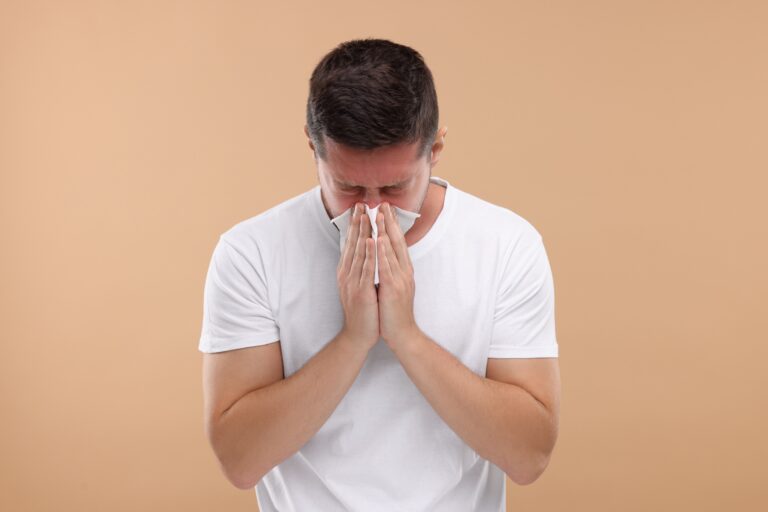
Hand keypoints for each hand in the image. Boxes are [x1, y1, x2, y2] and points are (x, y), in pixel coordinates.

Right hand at [337, 202, 379, 352]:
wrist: (358, 335)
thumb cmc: (363, 310)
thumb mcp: (359, 285)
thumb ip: (360, 268)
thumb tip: (363, 252)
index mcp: (347, 271)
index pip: (351, 243)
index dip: (355, 225)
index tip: (359, 207)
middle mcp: (347, 274)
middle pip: (352, 243)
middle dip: (357, 222)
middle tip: (360, 203)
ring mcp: (352, 282)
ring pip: (358, 252)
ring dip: (362, 232)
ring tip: (366, 215)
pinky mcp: (360, 291)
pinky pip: (365, 269)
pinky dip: (368, 253)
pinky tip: (370, 240)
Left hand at [375, 202, 420, 351]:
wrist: (403, 334)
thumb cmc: (395, 312)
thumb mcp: (394, 287)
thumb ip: (391, 271)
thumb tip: (384, 258)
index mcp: (404, 271)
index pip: (398, 243)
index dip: (392, 225)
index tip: (386, 209)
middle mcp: (405, 272)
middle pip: (398, 242)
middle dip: (391, 222)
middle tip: (384, 204)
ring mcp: (401, 279)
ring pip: (393, 250)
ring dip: (387, 231)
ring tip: (380, 215)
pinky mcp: (394, 288)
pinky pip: (387, 266)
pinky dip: (383, 252)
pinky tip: (379, 239)